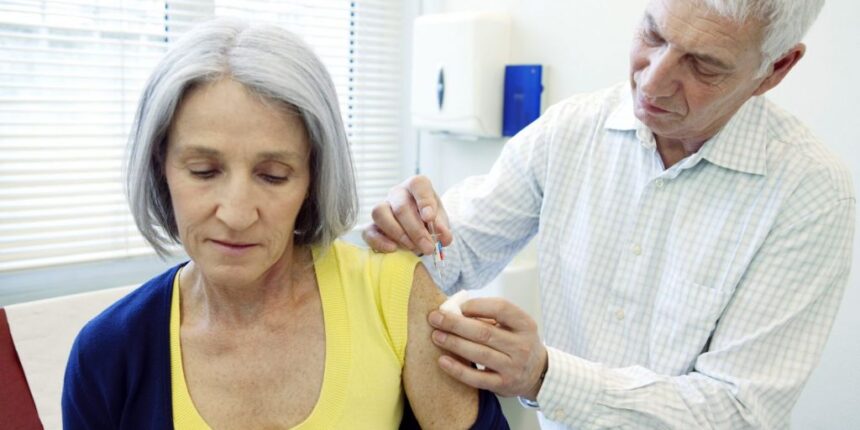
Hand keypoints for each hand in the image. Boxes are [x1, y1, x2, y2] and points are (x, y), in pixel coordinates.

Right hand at [363, 175, 452, 254]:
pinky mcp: (372, 224)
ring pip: (380, 213)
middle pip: (401, 206)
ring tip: (412, 247)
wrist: (419, 227)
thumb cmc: (429, 219)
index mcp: (416, 186)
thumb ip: (443, 228)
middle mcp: (398, 193)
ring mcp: (383, 207)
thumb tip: (443, 237)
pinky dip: (379, 241)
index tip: (430, 218)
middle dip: (415, 230)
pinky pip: (368, 230)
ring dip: (397, 233)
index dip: (424, 201)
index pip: (418, 185)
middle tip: (428, 247)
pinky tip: (393, 249)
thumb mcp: (441, 221)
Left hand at [427, 297, 547, 398]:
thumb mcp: (515, 325)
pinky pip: (476, 378)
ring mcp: (513, 367)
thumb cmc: (518, 342)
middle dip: (456, 324)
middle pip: (484, 332)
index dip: (477, 305)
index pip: (501, 309)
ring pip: (479, 354)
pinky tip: (443, 361)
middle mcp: (521, 346)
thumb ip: (492, 316)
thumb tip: (456, 309)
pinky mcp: (503, 385)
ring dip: (454, 343)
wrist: (537, 373)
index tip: (458, 306)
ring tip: (436, 336)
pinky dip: (458, 370)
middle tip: (436, 318)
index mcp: (525, 324)